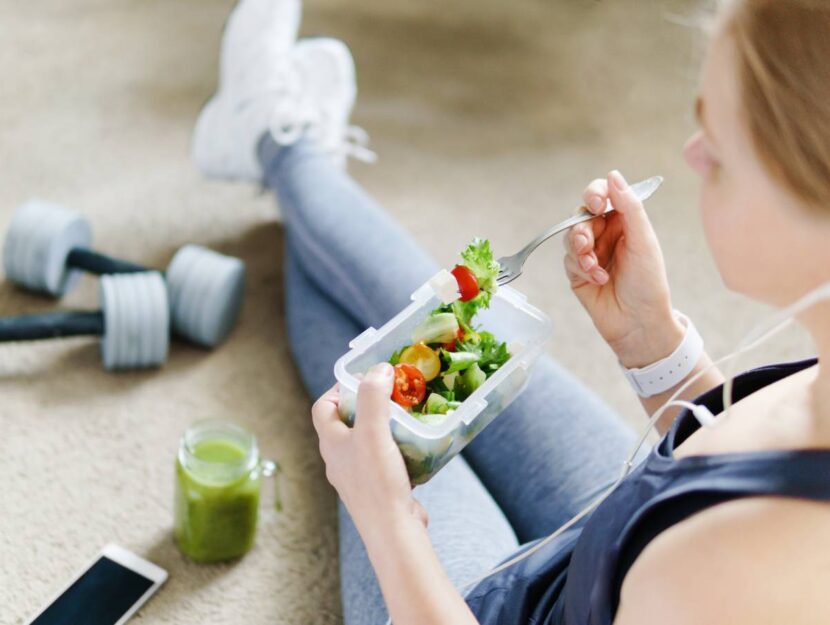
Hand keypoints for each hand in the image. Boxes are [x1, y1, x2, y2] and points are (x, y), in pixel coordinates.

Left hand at [311, 363, 428, 536]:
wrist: (393, 531)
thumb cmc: (377, 481)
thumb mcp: (373, 432)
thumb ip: (373, 397)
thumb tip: (379, 369)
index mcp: (331, 443)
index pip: (323, 407)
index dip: (339, 389)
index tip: (365, 379)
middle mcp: (340, 459)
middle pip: (347, 422)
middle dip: (368, 406)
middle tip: (392, 395)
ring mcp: (359, 475)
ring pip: (368, 441)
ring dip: (386, 427)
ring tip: (407, 417)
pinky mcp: (379, 488)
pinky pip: (385, 460)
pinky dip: (399, 449)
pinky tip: (416, 446)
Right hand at [563, 170, 684, 367]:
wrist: (639, 323)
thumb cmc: (649, 284)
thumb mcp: (643, 241)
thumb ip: (629, 207)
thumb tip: (613, 176)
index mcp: (625, 222)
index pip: (603, 195)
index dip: (595, 194)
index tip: (597, 205)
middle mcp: (606, 235)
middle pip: (581, 216)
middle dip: (583, 229)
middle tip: (588, 243)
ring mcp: (591, 254)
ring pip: (570, 237)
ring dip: (580, 250)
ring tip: (595, 267)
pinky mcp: (578, 273)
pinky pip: (568, 260)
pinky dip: (581, 268)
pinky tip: (598, 279)